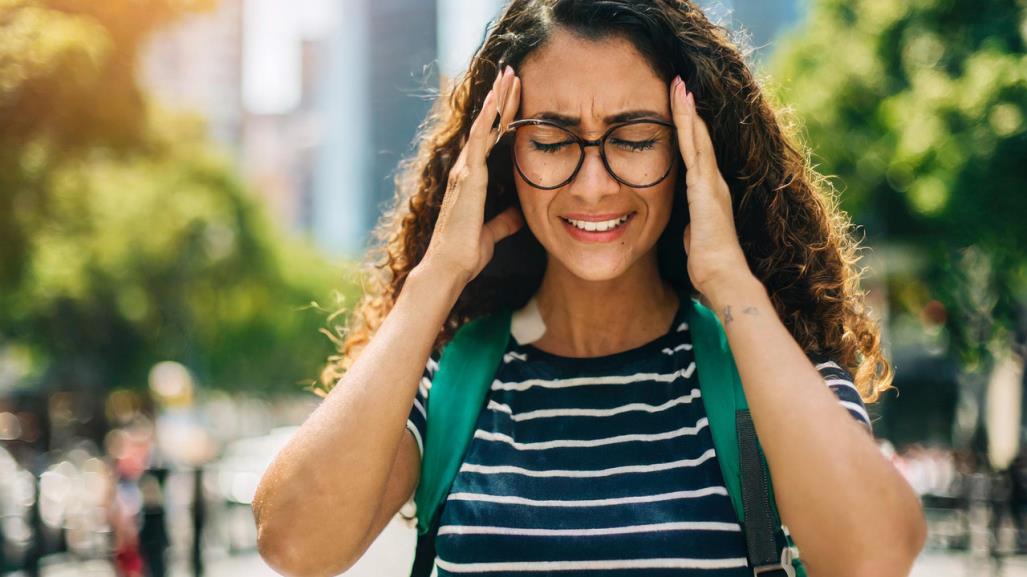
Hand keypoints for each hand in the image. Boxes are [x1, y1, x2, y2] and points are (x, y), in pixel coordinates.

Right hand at [419, 66, 523, 286]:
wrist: (450, 267)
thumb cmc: (466, 253)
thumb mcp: (493, 233)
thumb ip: (504, 221)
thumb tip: (519, 215)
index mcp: (472, 180)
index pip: (490, 140)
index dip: (502, 117)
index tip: (514, 96)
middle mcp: (466, 170)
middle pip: (486, 126)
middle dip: (501, 99)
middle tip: (513, 74)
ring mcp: (465, 171)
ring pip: (483, 125)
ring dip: (497, 99)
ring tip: (509, 75)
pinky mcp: (468, 176)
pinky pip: (478, 140)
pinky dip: (487, 118)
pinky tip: (496, 99)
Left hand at [670, 75, 752, 296]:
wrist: (723, 277)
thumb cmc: (710, 266)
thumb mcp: (695, 241)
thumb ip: (692, 229)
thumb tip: (688, 231)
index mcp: (709, 194)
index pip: (696, 155)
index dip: (688, 131)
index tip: (678, 108)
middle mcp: (714, 183)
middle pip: (698, 139)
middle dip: (687, 111)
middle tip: (678, 83)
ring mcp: (712, 183)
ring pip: (697, 138)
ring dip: (687, 110)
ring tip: (678, 84)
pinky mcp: (706, 187)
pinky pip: (696, 149)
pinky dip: (689, 126)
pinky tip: (684, 107)